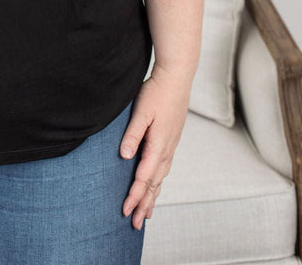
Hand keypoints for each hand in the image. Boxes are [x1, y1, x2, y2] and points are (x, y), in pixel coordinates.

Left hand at [120, 64, 191, 229]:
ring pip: (161, 178)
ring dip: (152, 197)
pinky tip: (155, 186)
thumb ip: (133, 134)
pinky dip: (158, 183)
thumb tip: (124, 156)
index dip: (134, 196)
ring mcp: (170, 145)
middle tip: (134, 224)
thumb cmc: (157, 92)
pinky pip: (164, 169)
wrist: (177, 77)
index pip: (144, 177)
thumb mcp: (141, 111)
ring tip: (146, 214)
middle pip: (154, 184)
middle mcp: (167, 149)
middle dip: (144, 204)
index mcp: (158, 145)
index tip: (124, 211)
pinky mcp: (170, 140)